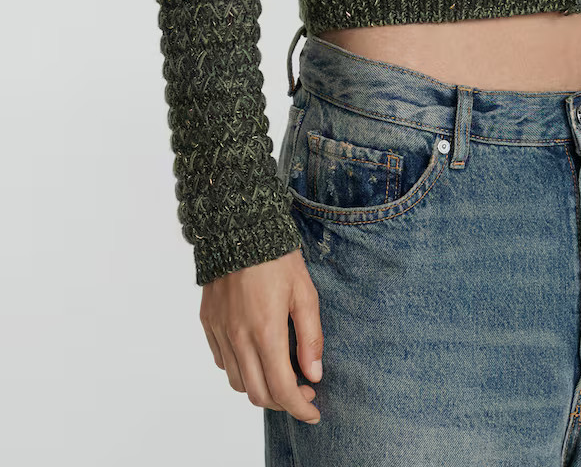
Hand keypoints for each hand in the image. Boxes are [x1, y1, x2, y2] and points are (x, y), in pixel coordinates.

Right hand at [199, 248, 322, 424]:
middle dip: (282, 402)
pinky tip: (257, 355)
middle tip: (303, 391)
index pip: (281, 389)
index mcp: (266, 331)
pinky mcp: (208, 323)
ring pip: (237, 382)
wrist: (240, 227)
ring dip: (260, 388)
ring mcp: (220, 331)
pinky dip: (240, 369)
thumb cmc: (277, 257)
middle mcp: (238, 338)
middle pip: (257, 394)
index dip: (299, 408)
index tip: (313, 411)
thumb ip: (310, 337)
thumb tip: (314, 374)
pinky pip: (222, 361)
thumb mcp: (305, 293)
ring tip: (280, 374)